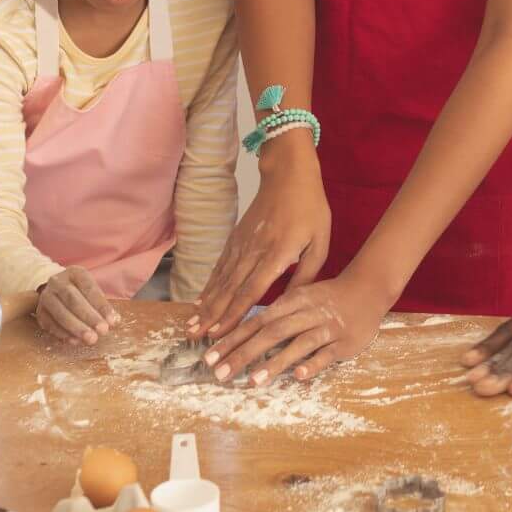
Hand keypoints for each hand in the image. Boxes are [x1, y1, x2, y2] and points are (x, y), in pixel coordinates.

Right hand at [34, 267, 117, 345]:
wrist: (56, 291)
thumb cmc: (80, 292)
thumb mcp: (92, 291)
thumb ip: (102, 305)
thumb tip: (114, 320)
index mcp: (75, 273)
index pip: (89, 288)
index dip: (101, 306)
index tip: (112, 321)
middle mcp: (57, 282)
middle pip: (72, 299)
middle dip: (89, 317)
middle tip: (102, 331)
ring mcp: (46, 297)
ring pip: (60, 313)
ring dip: (76, 328)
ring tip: (91, 339)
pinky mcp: (40, 312)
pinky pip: (50, 324)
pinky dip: (63, 334)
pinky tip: (75, 341)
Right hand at [191, 147, 329, 338]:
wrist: (289, 175)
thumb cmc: (310, 210)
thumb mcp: (320, 243)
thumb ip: (306, 276)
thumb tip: (293, 304)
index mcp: (277, 255)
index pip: (251, 290)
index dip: (234, 313)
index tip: (220, 332)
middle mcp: (253, 252)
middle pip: (229, 289)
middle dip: (212, 315)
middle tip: (194, 336)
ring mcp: (241, 245)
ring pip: (221, 279)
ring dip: (206, 304)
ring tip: (191, 324)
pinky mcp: (235, 239)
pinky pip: (220, 266)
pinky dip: (209, 285)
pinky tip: (200, 300)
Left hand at [200, 267, 388, 385]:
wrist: (368, 289)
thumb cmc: (327, 298)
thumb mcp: (299, 299)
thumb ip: (275, 316)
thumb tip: (242, 335)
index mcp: (292, 302)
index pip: (256, 321)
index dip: (232, 339)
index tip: (209, 357)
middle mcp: (306, 314)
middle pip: (271, 333)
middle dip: (243, 354)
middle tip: (220, 374)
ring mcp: (327, 328)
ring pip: (298, 344)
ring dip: (274, 363)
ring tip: (253, 381)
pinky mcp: (344, 343)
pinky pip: (327, 354)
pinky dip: (312, 364)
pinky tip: (297, 377)